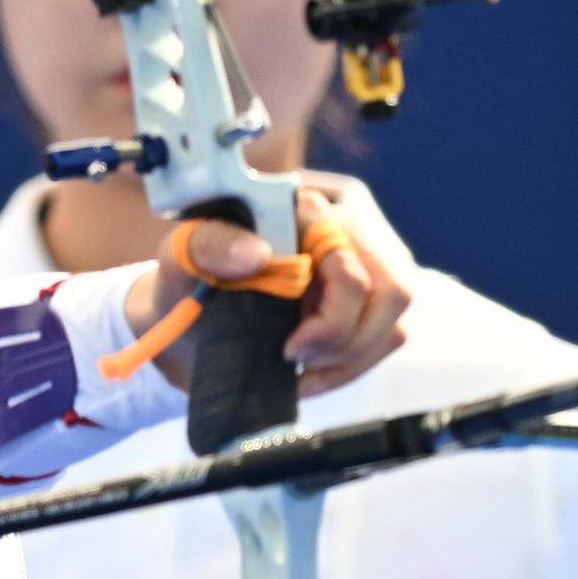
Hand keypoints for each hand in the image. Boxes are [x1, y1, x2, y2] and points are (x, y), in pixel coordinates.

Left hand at [116, 183, 412, 398]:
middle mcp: (351, 223)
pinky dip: (351, 366)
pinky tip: (311, 373)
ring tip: (299, 369)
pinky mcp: (374, 296)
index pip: (352, 263)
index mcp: (307, 205)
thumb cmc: (190, 278)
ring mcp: (370, 260)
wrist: (191, 313)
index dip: (332, 319)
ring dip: (347, 359)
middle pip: (392, 291)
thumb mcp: (183, 256)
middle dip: (344, 342)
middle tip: (295, 360)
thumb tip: (259, 253)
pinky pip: (388, 338)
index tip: (289, 349)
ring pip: (395, 320)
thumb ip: (211, 244)